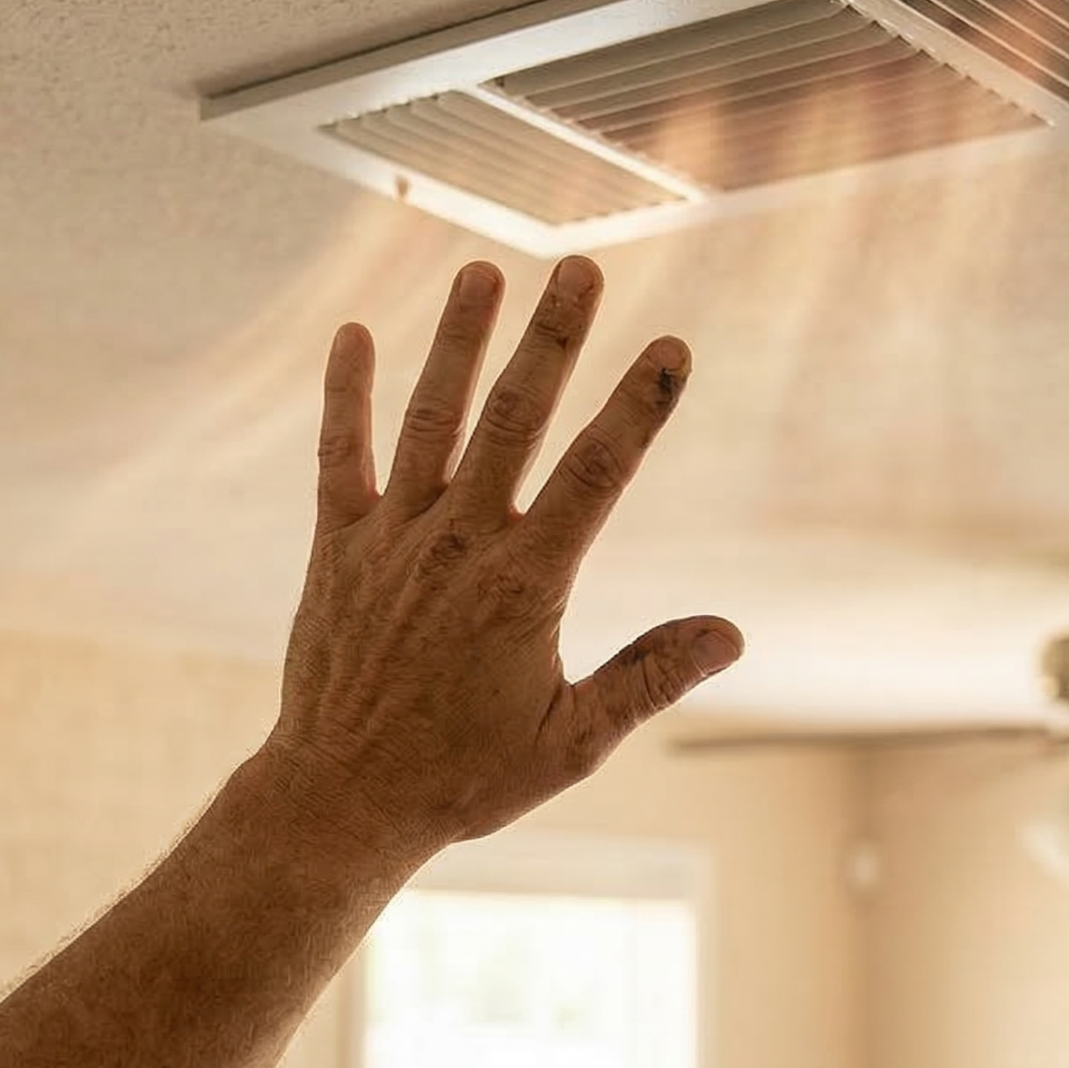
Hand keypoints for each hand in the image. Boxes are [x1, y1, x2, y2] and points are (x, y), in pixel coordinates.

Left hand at [259, 255, 742, 863]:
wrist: (342, 800)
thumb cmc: (464, 778)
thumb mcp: (573, 742)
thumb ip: (648, 677)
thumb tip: (731, 633)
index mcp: (525, 586)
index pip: (597, 476)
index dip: (638, 407)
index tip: (673, 347)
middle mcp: (459, 545)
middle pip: (514, 420)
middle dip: (552, 340)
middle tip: (580, 268)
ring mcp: (393, 540)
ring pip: (431, 421)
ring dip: (458, 343)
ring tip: (480, 272)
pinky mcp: (337, 548)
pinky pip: (340, 457)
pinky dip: (344, 397)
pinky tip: (351, 336)